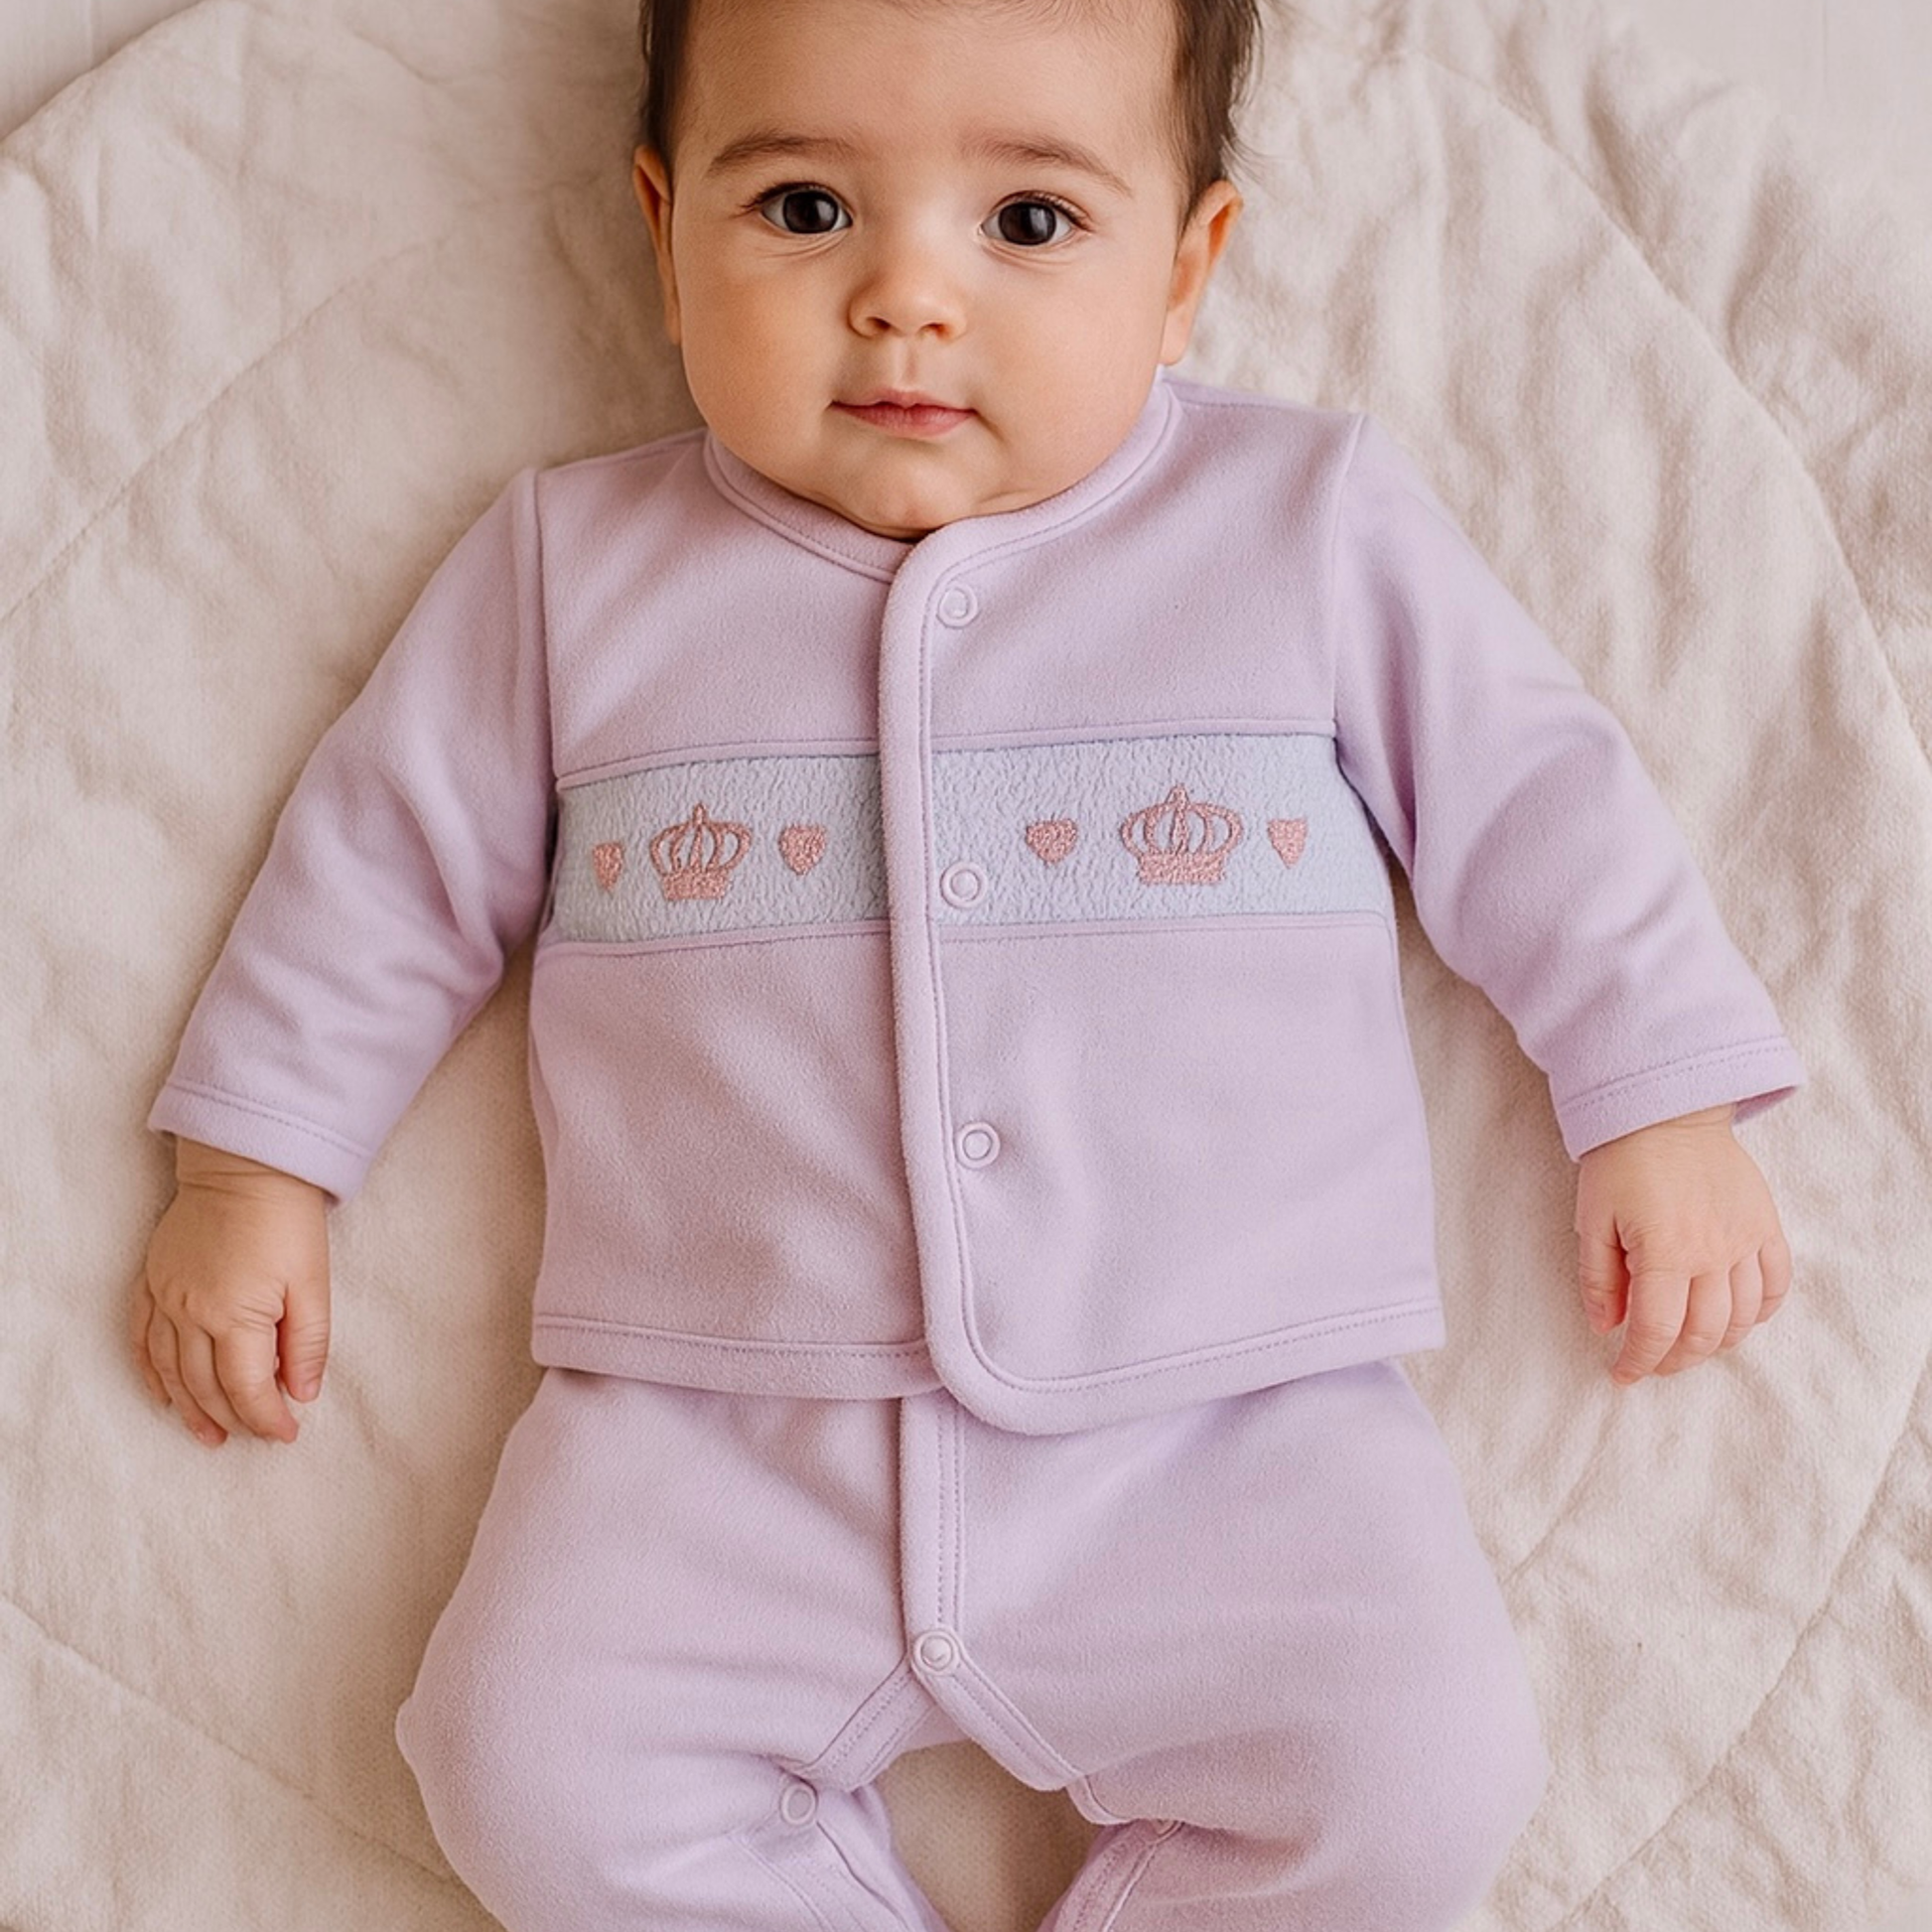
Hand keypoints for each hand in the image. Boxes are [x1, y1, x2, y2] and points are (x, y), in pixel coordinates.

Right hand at [131, 1141, 330, 1446]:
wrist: (247, 1166)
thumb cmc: (287, 1222)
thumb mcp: (314, 1283)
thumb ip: (308, 1343)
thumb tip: (303, 1394)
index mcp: (236, 1316)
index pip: (247, 1389)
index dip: (267, 1418)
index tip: (286, 1434)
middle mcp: (191, 1313)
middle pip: (205, 1386)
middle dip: (232, 1419)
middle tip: (253, 1437)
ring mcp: (165, 1298)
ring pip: (168, 1371)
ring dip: (188, 1408)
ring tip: (208, 1435)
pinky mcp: (152, 1281)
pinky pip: (140, 1339)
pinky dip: (149, 1373)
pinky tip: (163, 1395)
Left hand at [1574, 1103, 1792, 1385]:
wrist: (1667, 1109)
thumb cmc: (1620, 1161)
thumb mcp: (1591, 1219)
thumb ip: (1598, 1278)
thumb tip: (1606, 1327)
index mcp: (1664, 1253)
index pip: (1656, 1330)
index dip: (1639, 1362)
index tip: (1622, 1375)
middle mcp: (1712, 1253)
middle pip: (1704, 1333)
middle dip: (1675, 1359)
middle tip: (1652, 1363)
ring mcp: (1745, 1240)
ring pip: (1743, 1318)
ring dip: (1716, 1343)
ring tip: (1689, 1346)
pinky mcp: (1765, 1224)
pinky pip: (1777, 1283)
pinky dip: (1761, 1311)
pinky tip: (1738, 1318)